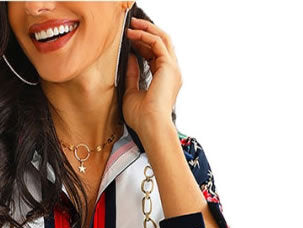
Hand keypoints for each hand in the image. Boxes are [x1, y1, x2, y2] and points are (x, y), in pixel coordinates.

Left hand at [122, 16, 181, 140]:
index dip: (143, 45)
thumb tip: (130, 57)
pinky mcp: (168, 66)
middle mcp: (172, 72)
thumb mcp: (131, 92)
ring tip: (132, 25)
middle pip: (162, 44)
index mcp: (165, 80)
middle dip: (147, 33)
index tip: (130, 40)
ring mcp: (172, 68)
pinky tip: (132, 35)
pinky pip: (157, 43)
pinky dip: (145, 36)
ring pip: (162, 39)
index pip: (156, 56)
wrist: (150, 126)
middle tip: (131, 26)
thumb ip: (132, 74)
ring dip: (147, 30)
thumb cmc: (141, 117)